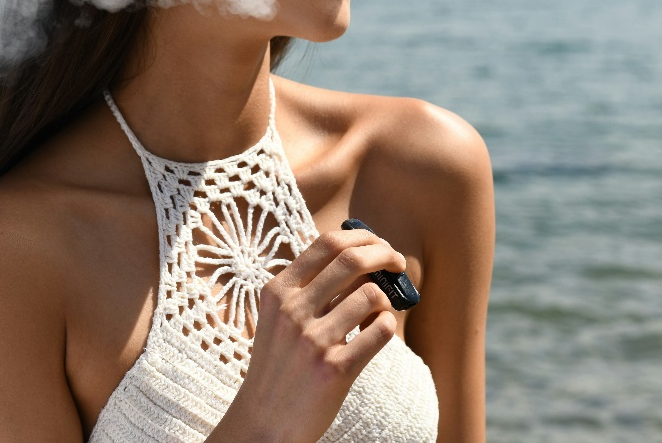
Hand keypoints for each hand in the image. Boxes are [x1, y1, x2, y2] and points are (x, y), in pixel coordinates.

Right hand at [208, 227, 404, 442]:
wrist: (263, 423)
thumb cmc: (278, 366)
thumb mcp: (279, 318)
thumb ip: (310, 288)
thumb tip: (362, 258)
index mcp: (278, 291)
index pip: (327, 243)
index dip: (362, 237)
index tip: (380, 245)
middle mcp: (292, 310)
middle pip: (353, 259)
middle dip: (385, 255)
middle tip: (397, 264)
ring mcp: (313, 340)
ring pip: (372, 295)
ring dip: (386, 300)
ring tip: (380, 313)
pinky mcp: (334, 368)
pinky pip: (381, 330)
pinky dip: (388, 325)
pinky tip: (378, 332)